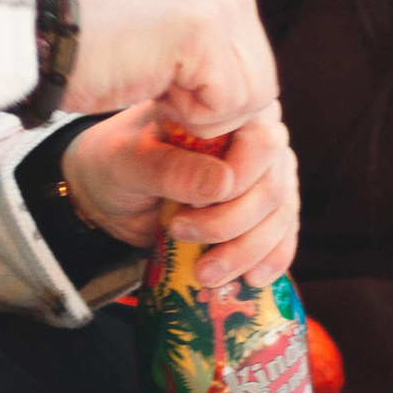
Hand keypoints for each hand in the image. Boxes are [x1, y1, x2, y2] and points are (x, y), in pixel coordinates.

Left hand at [61, 103, 299, 291]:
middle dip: (232, 225)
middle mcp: (256, 140)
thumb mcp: (128, 162)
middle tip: (183, 237)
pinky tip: (251, 279)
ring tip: (206, 274)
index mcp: (227, 113)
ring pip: (280, 216)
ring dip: (246, 252)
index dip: (237, 182)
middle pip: (272, 186)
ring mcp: (265, 176)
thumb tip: (223, 184)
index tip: (189, 210)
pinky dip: (271, 260)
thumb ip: (169, 169)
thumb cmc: (117, 163)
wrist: (110, 193)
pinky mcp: (263, 212)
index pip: (260, 143)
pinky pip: (282, 236)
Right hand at [67, 0, 273, 136]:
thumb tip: (266, 106)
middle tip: (158, 82)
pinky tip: (152, 82)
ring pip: (250, 100)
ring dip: (197, 114)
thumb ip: (218, 64)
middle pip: (261, 89)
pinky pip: (224, 105)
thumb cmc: (101, 58)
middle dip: (211, 110)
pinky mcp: (201, 33)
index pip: (260, 74)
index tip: (166, 77)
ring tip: (155, 79)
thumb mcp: (176, 51)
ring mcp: (219, 7)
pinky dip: (186, 114)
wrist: (44, 44)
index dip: (214, 101)